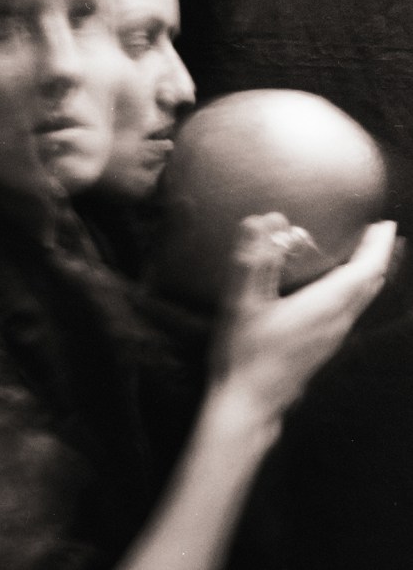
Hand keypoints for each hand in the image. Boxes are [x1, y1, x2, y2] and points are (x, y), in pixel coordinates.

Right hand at [211, 213, 396, 416]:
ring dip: (369, 272)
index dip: (377, 245)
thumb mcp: (242, 302)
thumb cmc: (244, 353)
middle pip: (371, 283)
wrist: (248, 403)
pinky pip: (352, 310)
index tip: (384, 223)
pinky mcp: (323, 347)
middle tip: (378, 231)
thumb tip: (265, 221)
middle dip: (378, 254)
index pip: (366, 270)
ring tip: (366, 252)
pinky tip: (341, 287)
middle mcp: (337, 321)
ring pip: (364, 298)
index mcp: (324, 306)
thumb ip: (254, 260)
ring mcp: (332, 337)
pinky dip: (357, 288)